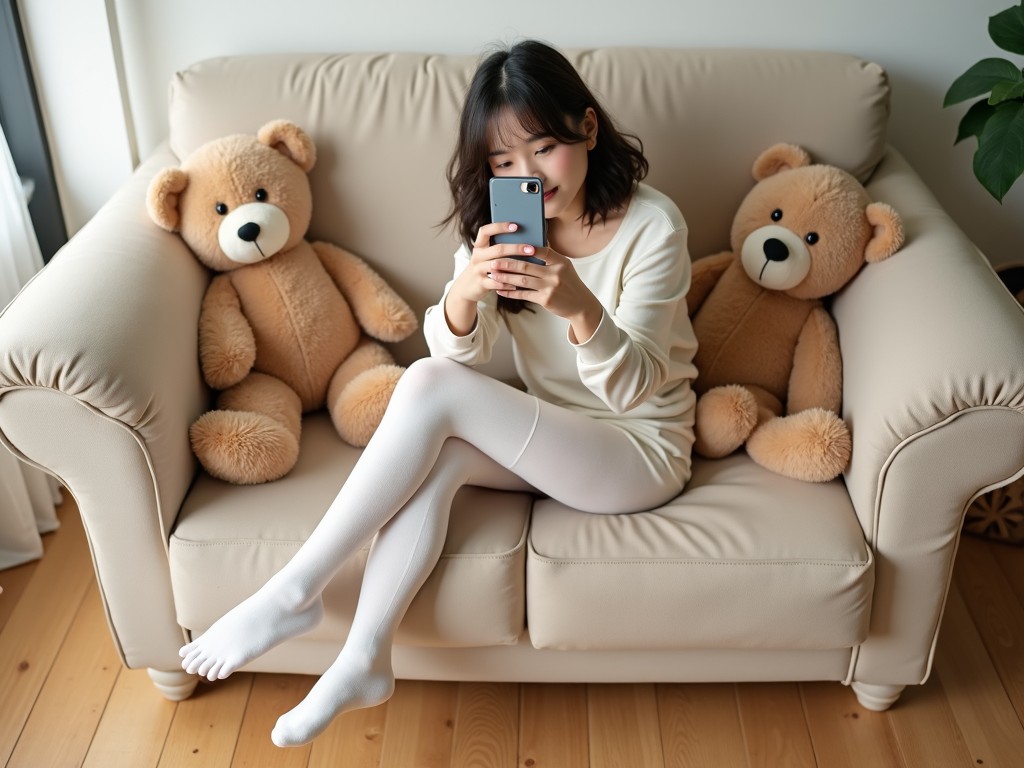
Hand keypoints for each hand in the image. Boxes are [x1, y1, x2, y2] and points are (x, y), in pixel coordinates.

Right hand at [443, 222, 541, 334]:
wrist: (465, 288)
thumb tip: (524, 239)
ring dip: (514, 266)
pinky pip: (496, 282)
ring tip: (529, 265)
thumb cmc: (483, 268)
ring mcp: (478, 270)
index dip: (499, 227)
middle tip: (531, 249)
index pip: (485, 231)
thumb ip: (499, 248)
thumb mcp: (486, 256)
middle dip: (516, 248)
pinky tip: (517, 283)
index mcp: (479, 246)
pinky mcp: (480, 283)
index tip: (515, 226)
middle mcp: (477, 256)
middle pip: (498, 249)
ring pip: (498, 266)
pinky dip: (507, 283)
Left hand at [488, 243, 603, 343]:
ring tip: (494, 274)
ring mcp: (550, 287)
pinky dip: (511, 292)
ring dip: (506, 277)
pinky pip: (524, 294)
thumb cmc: (569, 284)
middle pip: (527, 266)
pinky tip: (501, 290)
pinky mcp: (545, 299)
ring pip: (523, 280)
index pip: (541, 251)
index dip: (524, 248)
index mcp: (560, 262)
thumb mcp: (565, 268)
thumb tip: (530, 246)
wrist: (581, 305)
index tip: (508, 245)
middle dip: (508, 263)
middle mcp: (555, 273)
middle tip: (494, 261)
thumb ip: (550, 258)